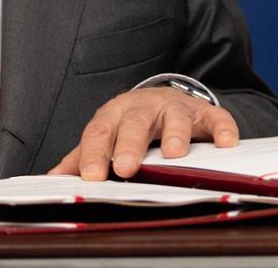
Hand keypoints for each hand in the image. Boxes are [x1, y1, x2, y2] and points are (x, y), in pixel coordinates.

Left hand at [48, 87, 238, 180]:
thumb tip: (53, 178)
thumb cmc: (130, 124)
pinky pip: (215, 117)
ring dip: (175, 135)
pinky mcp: (204, 113)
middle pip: (134, 123)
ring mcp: (175, 108)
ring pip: (175, 117)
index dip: (94, 154)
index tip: (92, 177)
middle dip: (130, 145)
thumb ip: (82, 156)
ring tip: (175, 154)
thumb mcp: (106, 136)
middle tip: (126, 168)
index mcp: (113, 115)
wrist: (164, 99)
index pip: (99, 133)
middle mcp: (142, 108)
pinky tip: (225, 143)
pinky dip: (221, 129)